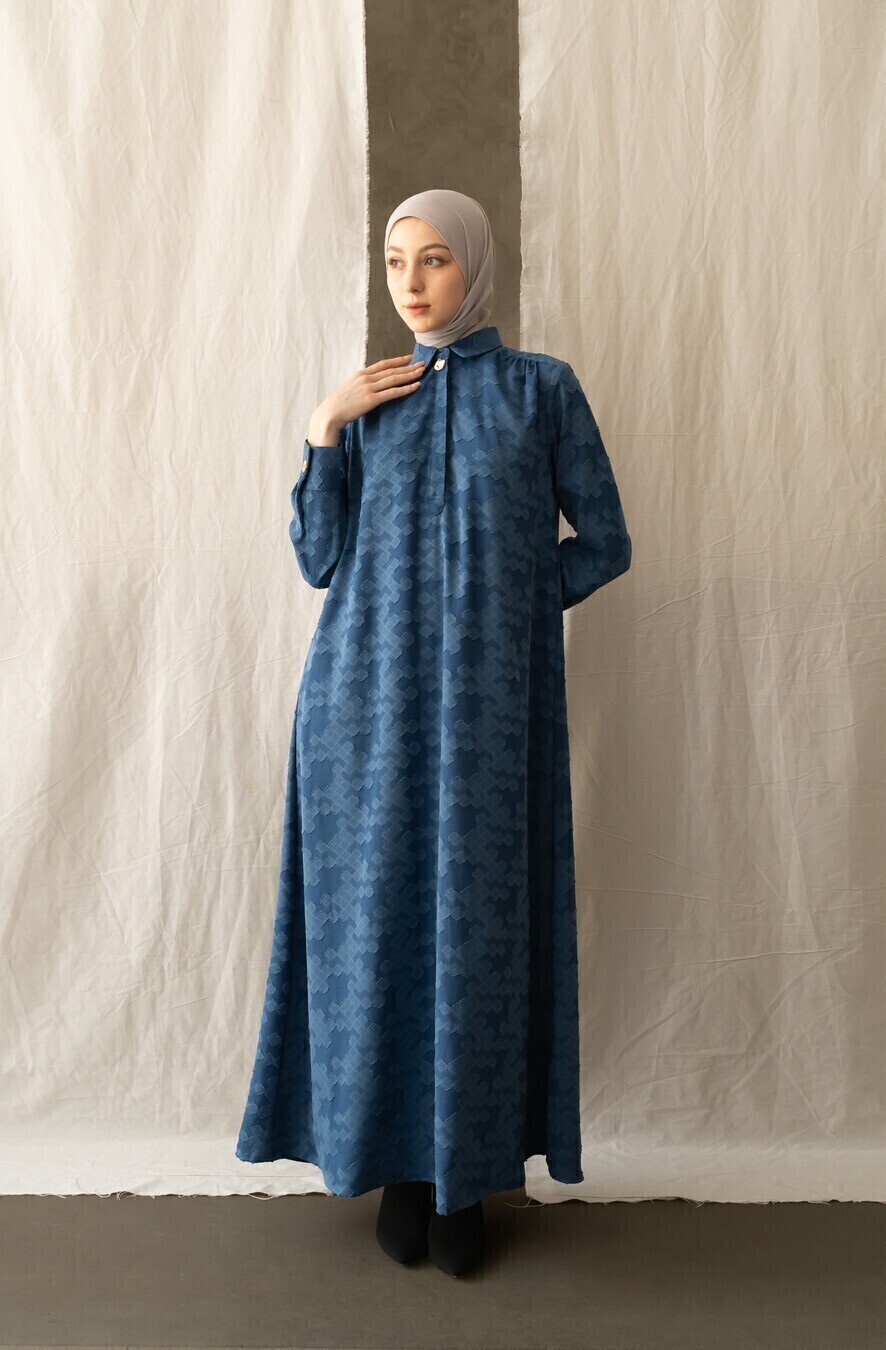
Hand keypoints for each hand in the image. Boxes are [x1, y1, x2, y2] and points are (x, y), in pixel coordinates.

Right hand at [310, 355, 425, 440]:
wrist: (330, 413)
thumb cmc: (340, 404)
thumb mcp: (351, 388)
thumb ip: (362, 384)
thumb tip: (373, 384)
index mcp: (361, 374)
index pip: (383, 364)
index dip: (397, 360)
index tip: (409, 357)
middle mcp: (366, 378)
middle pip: (391, 370)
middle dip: (408, 366)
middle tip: (422, 363)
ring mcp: (369, 388)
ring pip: (394, 379)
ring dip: (409, 375)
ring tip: (421, 372)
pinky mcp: (371, 400)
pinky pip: (392, 392)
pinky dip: (405, 389)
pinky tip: (415, 386)